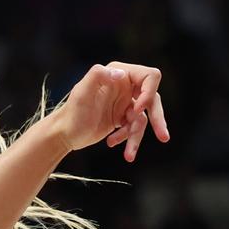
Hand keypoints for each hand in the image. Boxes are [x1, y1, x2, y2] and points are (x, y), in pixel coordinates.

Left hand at [46, 61, 170, 160]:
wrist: (64, 133)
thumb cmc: (71, 112)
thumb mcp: (82, 92)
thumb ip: (98, 76)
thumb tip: (121, 73)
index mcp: (119, 72)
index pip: (149, 76)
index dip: (149, 93)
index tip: (135, 110)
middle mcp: (125, 85)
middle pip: (153, 99)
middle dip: (157, 118)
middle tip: (163, 137)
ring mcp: (125, 102)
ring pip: (144, 118)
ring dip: (137, 137)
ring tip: (128, 156)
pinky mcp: (123, 117)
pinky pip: (135, 128)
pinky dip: (127, 139)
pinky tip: (111, 143)